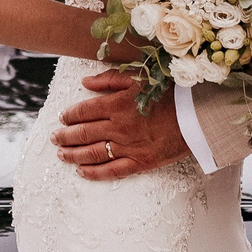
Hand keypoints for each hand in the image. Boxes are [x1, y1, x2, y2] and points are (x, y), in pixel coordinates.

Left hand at [54, 71, 188, 181]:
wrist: (197, 116)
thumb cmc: (170, 94)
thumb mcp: (139, 78)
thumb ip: (109, 79)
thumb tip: (85, 82)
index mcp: (116, 104)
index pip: (83, 111)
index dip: (69, 116)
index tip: (62, 118)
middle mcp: (118, 127)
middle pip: (82, 134)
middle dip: (64, 136)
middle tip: (55, 138)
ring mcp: (127, 147)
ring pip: (92, 153)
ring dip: (72, 155)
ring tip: (61, 155)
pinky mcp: (139, 162)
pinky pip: (111, 170)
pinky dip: (94, 173)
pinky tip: (82, 172)